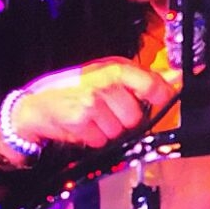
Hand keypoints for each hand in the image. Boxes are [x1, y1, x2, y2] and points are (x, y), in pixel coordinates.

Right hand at [9, 58, 176, 148]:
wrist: (36, 105)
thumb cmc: (72, 89)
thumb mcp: (104, 75)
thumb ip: (138, 79)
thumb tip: (173, 79)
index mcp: (114, 68)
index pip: (152, 83)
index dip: (162, 97)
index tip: (162, 101)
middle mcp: (105, 81)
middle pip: (136, 116)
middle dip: (124, 121)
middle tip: (106, 113)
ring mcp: (93, 100)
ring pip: (120, 131)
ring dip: (107, 131)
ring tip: (92, 119)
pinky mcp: (82, 119)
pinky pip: (102, 140)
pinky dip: (93, 139)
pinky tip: (82, 126)